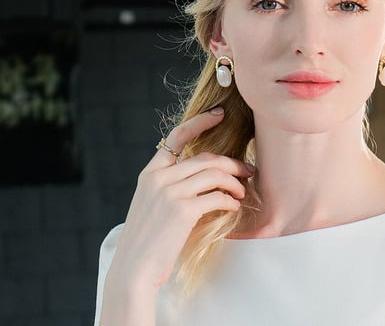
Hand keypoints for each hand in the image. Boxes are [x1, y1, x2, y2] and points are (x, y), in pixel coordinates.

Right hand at [106, 107, 253, 292]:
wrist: (133, 272)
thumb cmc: (147, 242)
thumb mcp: (152, 205)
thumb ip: (170, 186)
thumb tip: (205, 177)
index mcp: (150, 174)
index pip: (177, 137)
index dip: (200, 122)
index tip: (218, 114)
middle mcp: (159, 178)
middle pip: (206, 158)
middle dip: (233, 163)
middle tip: (248, 170)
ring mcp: (170, 192)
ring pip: (214, 174)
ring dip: (235, 182)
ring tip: (243, 192)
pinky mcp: (183, 210)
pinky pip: (216, 196)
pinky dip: (230, 200)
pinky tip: (234, 206)